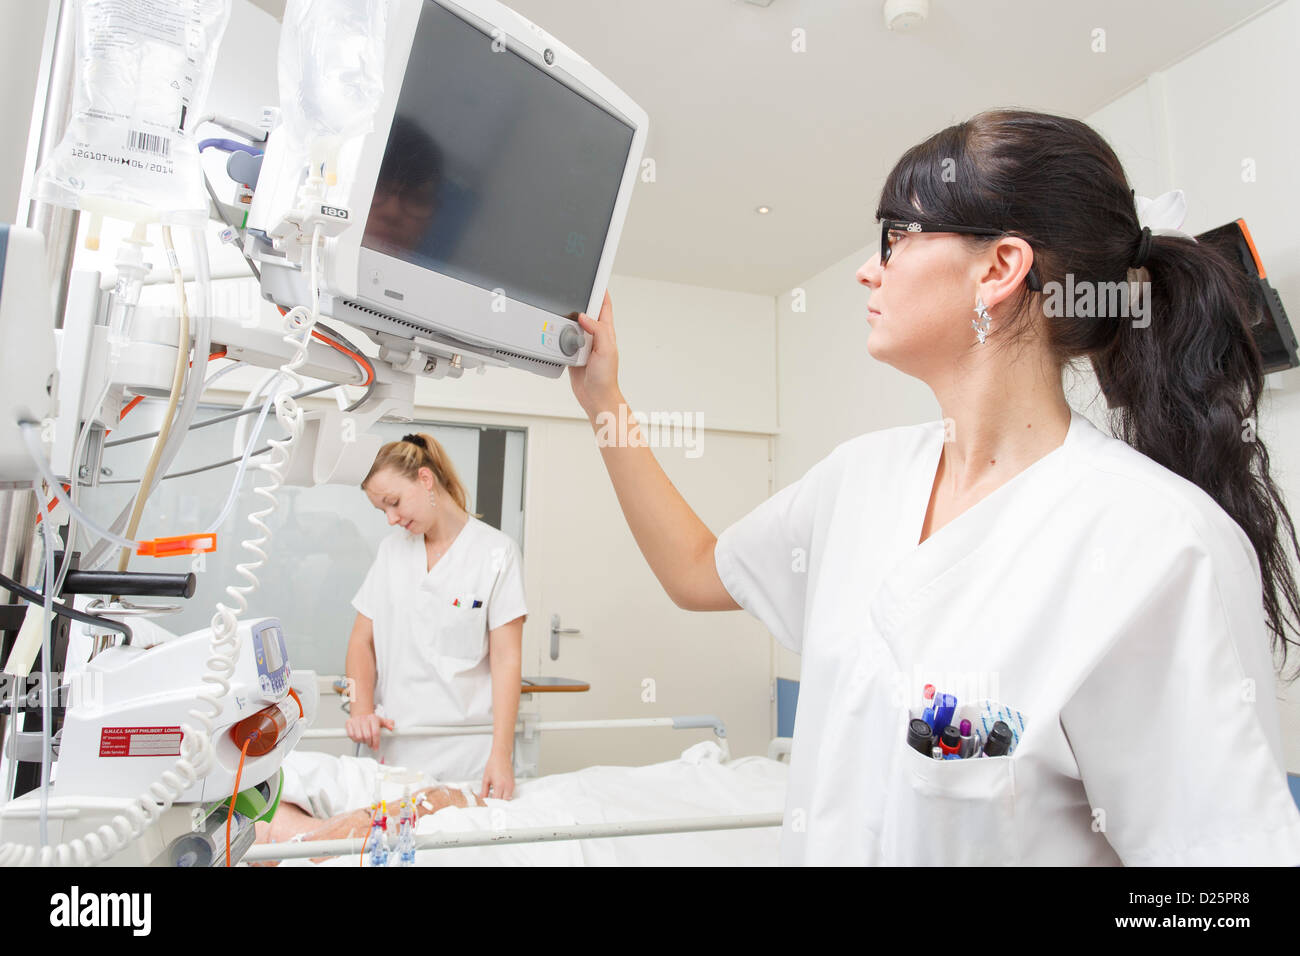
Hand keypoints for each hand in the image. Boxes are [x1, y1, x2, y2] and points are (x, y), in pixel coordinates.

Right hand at [344, 712, 393, 750]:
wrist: (361, 713)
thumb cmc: (371, 720)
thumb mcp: (381, 721)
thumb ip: (388, 724)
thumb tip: (391, 727)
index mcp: (373, 718)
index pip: (375, 732)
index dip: (376, 742)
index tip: (376, 748)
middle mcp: (364, 719)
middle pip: (367, 736)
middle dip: (369, 743)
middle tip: (370, 744)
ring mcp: (355, 721)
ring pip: (359, 737)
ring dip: (362, 742)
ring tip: (365, 740)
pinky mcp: (348, 723)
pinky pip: (351, 735)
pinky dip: (355, 739)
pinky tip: (358, 738)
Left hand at [478, 751, 514, 801]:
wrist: (501, 756)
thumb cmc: (493, 764)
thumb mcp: (486, 778)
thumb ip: (484, 791)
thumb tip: (482, 798)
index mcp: (499, 785)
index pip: (496, 801)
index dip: (491, 804)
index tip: (487, 805)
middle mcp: (507, 786)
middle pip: (504, 802)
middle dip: (497, 804)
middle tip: (490, 804)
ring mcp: (511, 785)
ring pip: (508, 799)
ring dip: (502, 800)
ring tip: (494, 798)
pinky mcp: (513, 784)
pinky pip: (510, 794)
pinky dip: (505, 796)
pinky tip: (499, 793)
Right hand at [568, 290, 619, 416]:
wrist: (595, 397)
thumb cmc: (606, 377)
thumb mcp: (606, 350)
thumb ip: (598, 330)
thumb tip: (585, 316)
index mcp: (606, 331)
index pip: (604, 306)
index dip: (600, 291)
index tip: (596, 278)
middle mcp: (594, 336)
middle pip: (585, 312)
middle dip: (579, 302)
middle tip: (571, 292)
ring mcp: (582, 344)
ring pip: (571, 325)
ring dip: (566, 320)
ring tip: (560, 313)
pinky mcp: (571, 353)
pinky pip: (563, 340)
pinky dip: (558, 336)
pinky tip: (554, 334)